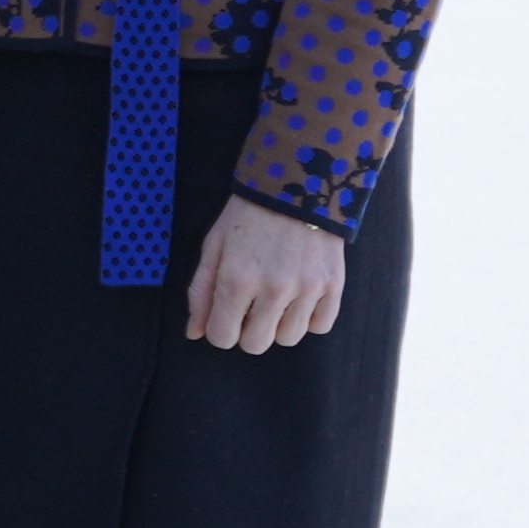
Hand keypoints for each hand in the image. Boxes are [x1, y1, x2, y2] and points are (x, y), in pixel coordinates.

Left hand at [184, 198, 349, 352]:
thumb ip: (201, 292)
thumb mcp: (214, 246)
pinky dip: (309, 317)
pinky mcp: (334, 284)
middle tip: (251, 305)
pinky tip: (300, 296)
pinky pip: (321, 326)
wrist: (297, 183)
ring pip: (289, 338)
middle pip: (256, 344)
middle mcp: (274, 288)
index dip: (220, 329)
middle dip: (247, 330)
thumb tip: (194, 333)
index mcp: (237, 279)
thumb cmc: (248, 215)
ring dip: (279, 324)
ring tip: (277, 296)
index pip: (223, 338)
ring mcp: (307, 288)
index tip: (225, 314)